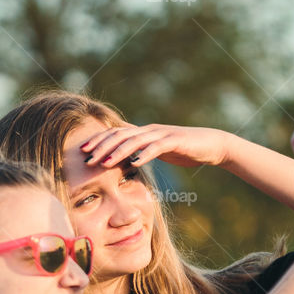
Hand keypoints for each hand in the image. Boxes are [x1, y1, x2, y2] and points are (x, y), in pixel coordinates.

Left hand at [78, 123, 227, 169]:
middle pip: (120, 135)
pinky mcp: (175, 140)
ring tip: (104, 163)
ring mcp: (162, 134)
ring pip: (135, 141)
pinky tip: (135, 164)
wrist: (211, 145)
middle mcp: (149, 130)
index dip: (98, 140)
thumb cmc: (184, 149)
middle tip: (87, 159)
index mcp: (143, 132)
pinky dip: (145, 155)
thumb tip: (127, 156)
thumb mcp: (158, 150)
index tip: (82, 151)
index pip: (116, 133)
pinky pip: (157, 147)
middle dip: (102, 147)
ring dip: (118, 152)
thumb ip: (143, 150)